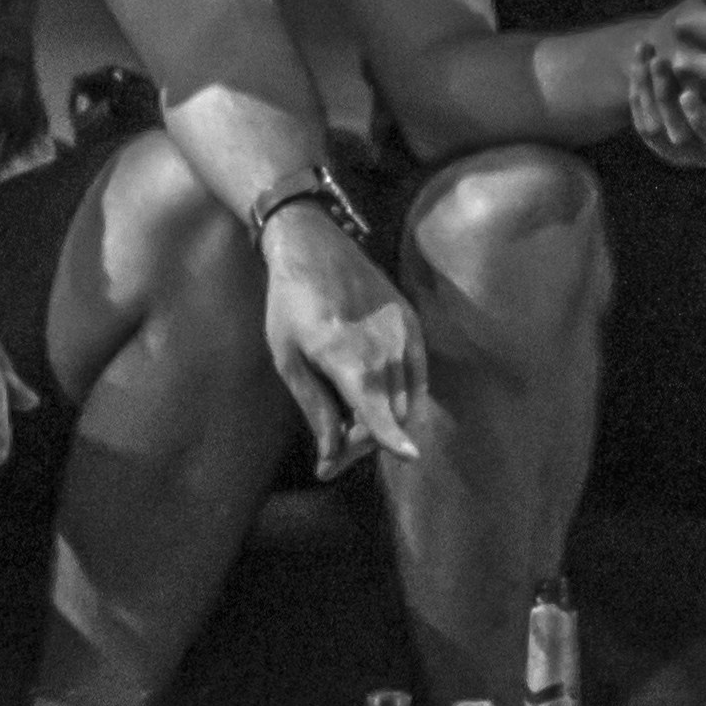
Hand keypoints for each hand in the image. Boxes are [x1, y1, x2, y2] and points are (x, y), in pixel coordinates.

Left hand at [260, 208, 425, 477]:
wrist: (316, 248)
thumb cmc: (290, 305)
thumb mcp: (288, 360)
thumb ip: (315, 409)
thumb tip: (330, 454)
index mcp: (344, 356)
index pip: (377, 407)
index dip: (393, 436)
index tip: (411, 456)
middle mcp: (382, 347)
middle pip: (389, 413)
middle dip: (363, 441)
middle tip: (329, 457)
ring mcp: (402, 334)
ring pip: (404, 398)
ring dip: (381, 421)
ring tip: (346, 425)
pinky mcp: (412, 325)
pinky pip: (417, 375)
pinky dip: (401, 397)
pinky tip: (377, 403)